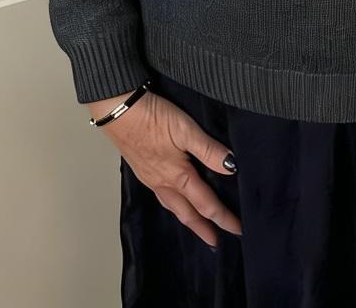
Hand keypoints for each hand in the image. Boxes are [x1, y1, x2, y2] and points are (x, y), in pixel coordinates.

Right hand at [89, 88, 241, 248]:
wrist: (118, 112)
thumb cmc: (152, 118)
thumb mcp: (186, 130)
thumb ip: (209, 150)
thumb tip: (233, 168)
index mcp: (178, 177)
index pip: (206, 204)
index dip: (223, 218)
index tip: (238, 230)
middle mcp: (163, 183)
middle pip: (188, 214)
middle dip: (204, 229)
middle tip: (217, 243)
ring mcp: (151, 179)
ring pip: (173, 207)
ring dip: (188, 219)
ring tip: (198, 226)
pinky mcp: (143, 170)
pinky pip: (162, 197)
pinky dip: (174, 206)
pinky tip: (175, 199)